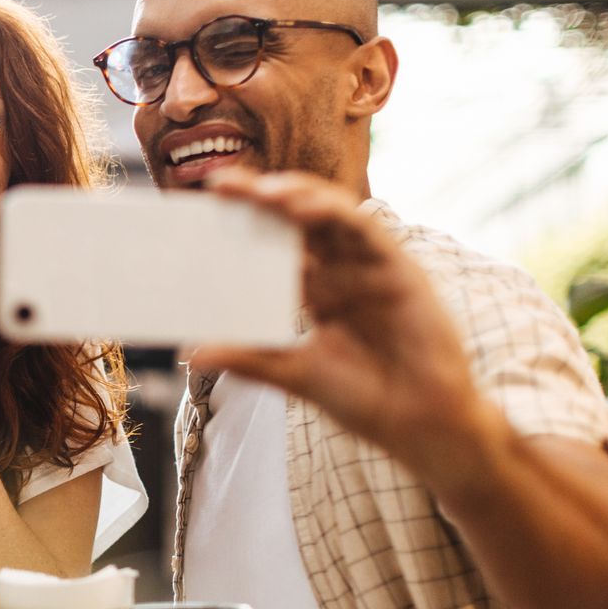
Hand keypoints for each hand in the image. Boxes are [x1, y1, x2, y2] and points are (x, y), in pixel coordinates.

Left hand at [190, 169, 484, 469]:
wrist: (416, 424)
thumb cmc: (362, 397)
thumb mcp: (292, 373)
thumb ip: (248, 358)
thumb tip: (191, 352)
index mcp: (315, 288)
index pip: (274, 244)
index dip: (243, 224)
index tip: (204, 210)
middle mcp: (340, 270)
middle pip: (297, 220)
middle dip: (260, 198)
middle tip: (220, 184)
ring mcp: (370, 266)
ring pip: (331, 214)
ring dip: (296, 195)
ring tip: (260, 190)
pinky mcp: (399, 269)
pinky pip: (365, 230)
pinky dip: (335, 213)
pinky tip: (303, 208)